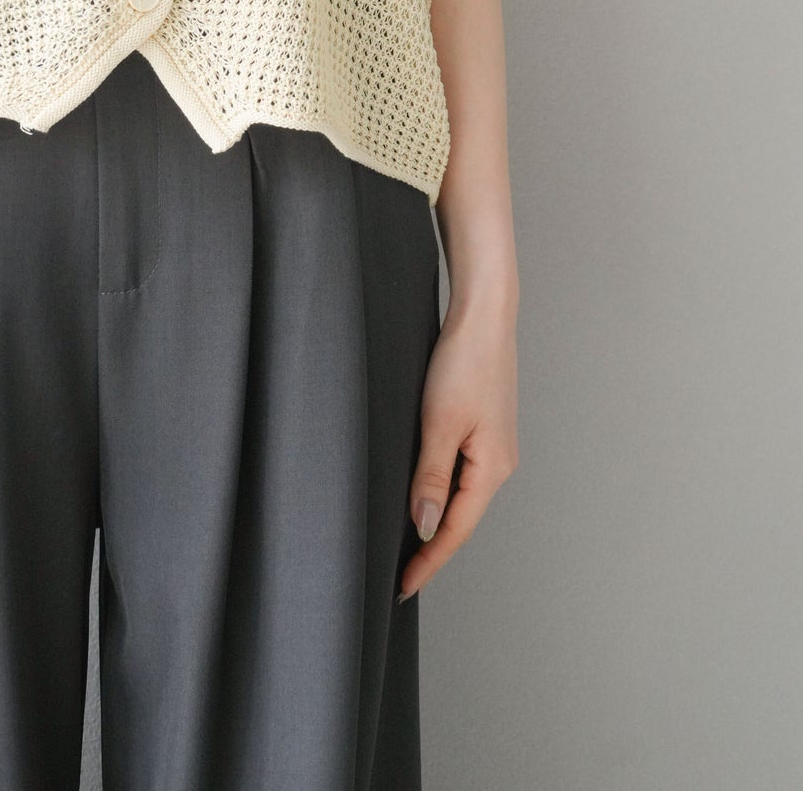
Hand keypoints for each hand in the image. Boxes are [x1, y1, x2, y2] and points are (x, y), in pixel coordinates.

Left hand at [399, 290, 518, 599]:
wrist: (483, 317)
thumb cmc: (463, 363)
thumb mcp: (439, 423)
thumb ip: (431, 477)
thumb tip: (426, 526)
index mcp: (492, 468)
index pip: (456, 530)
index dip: (429, 560)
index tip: (404, 586)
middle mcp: (500, 463)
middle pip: (463, 519)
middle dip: (433, 548)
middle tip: (402, 575)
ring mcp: (495, 446)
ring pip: (463, 497)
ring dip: (439, 521)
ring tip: (411, 546)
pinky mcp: (486, 429)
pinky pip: (463, 474)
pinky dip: (444, 493)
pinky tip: (427, 497)